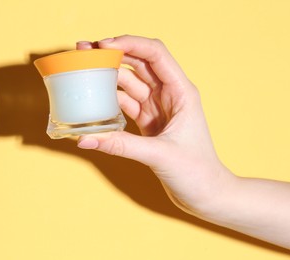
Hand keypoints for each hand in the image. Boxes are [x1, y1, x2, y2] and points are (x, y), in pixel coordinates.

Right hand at [76, 35, 232, 214]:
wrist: (205, 194)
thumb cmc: (197, 172)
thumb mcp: (160, 155)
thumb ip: (121, 145)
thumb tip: (85, 139)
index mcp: (181, 91)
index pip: (155, 54)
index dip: (129, 44)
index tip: (103, 46)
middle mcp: (168, 94)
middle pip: (138, 63)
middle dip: (113, 54)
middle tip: (85, 51)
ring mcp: (156, 107)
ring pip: (128, 83)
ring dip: (107, 77)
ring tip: (83, 73)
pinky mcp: (147, 121)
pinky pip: (124, 104)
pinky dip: (108, 101)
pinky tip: (93, 99)